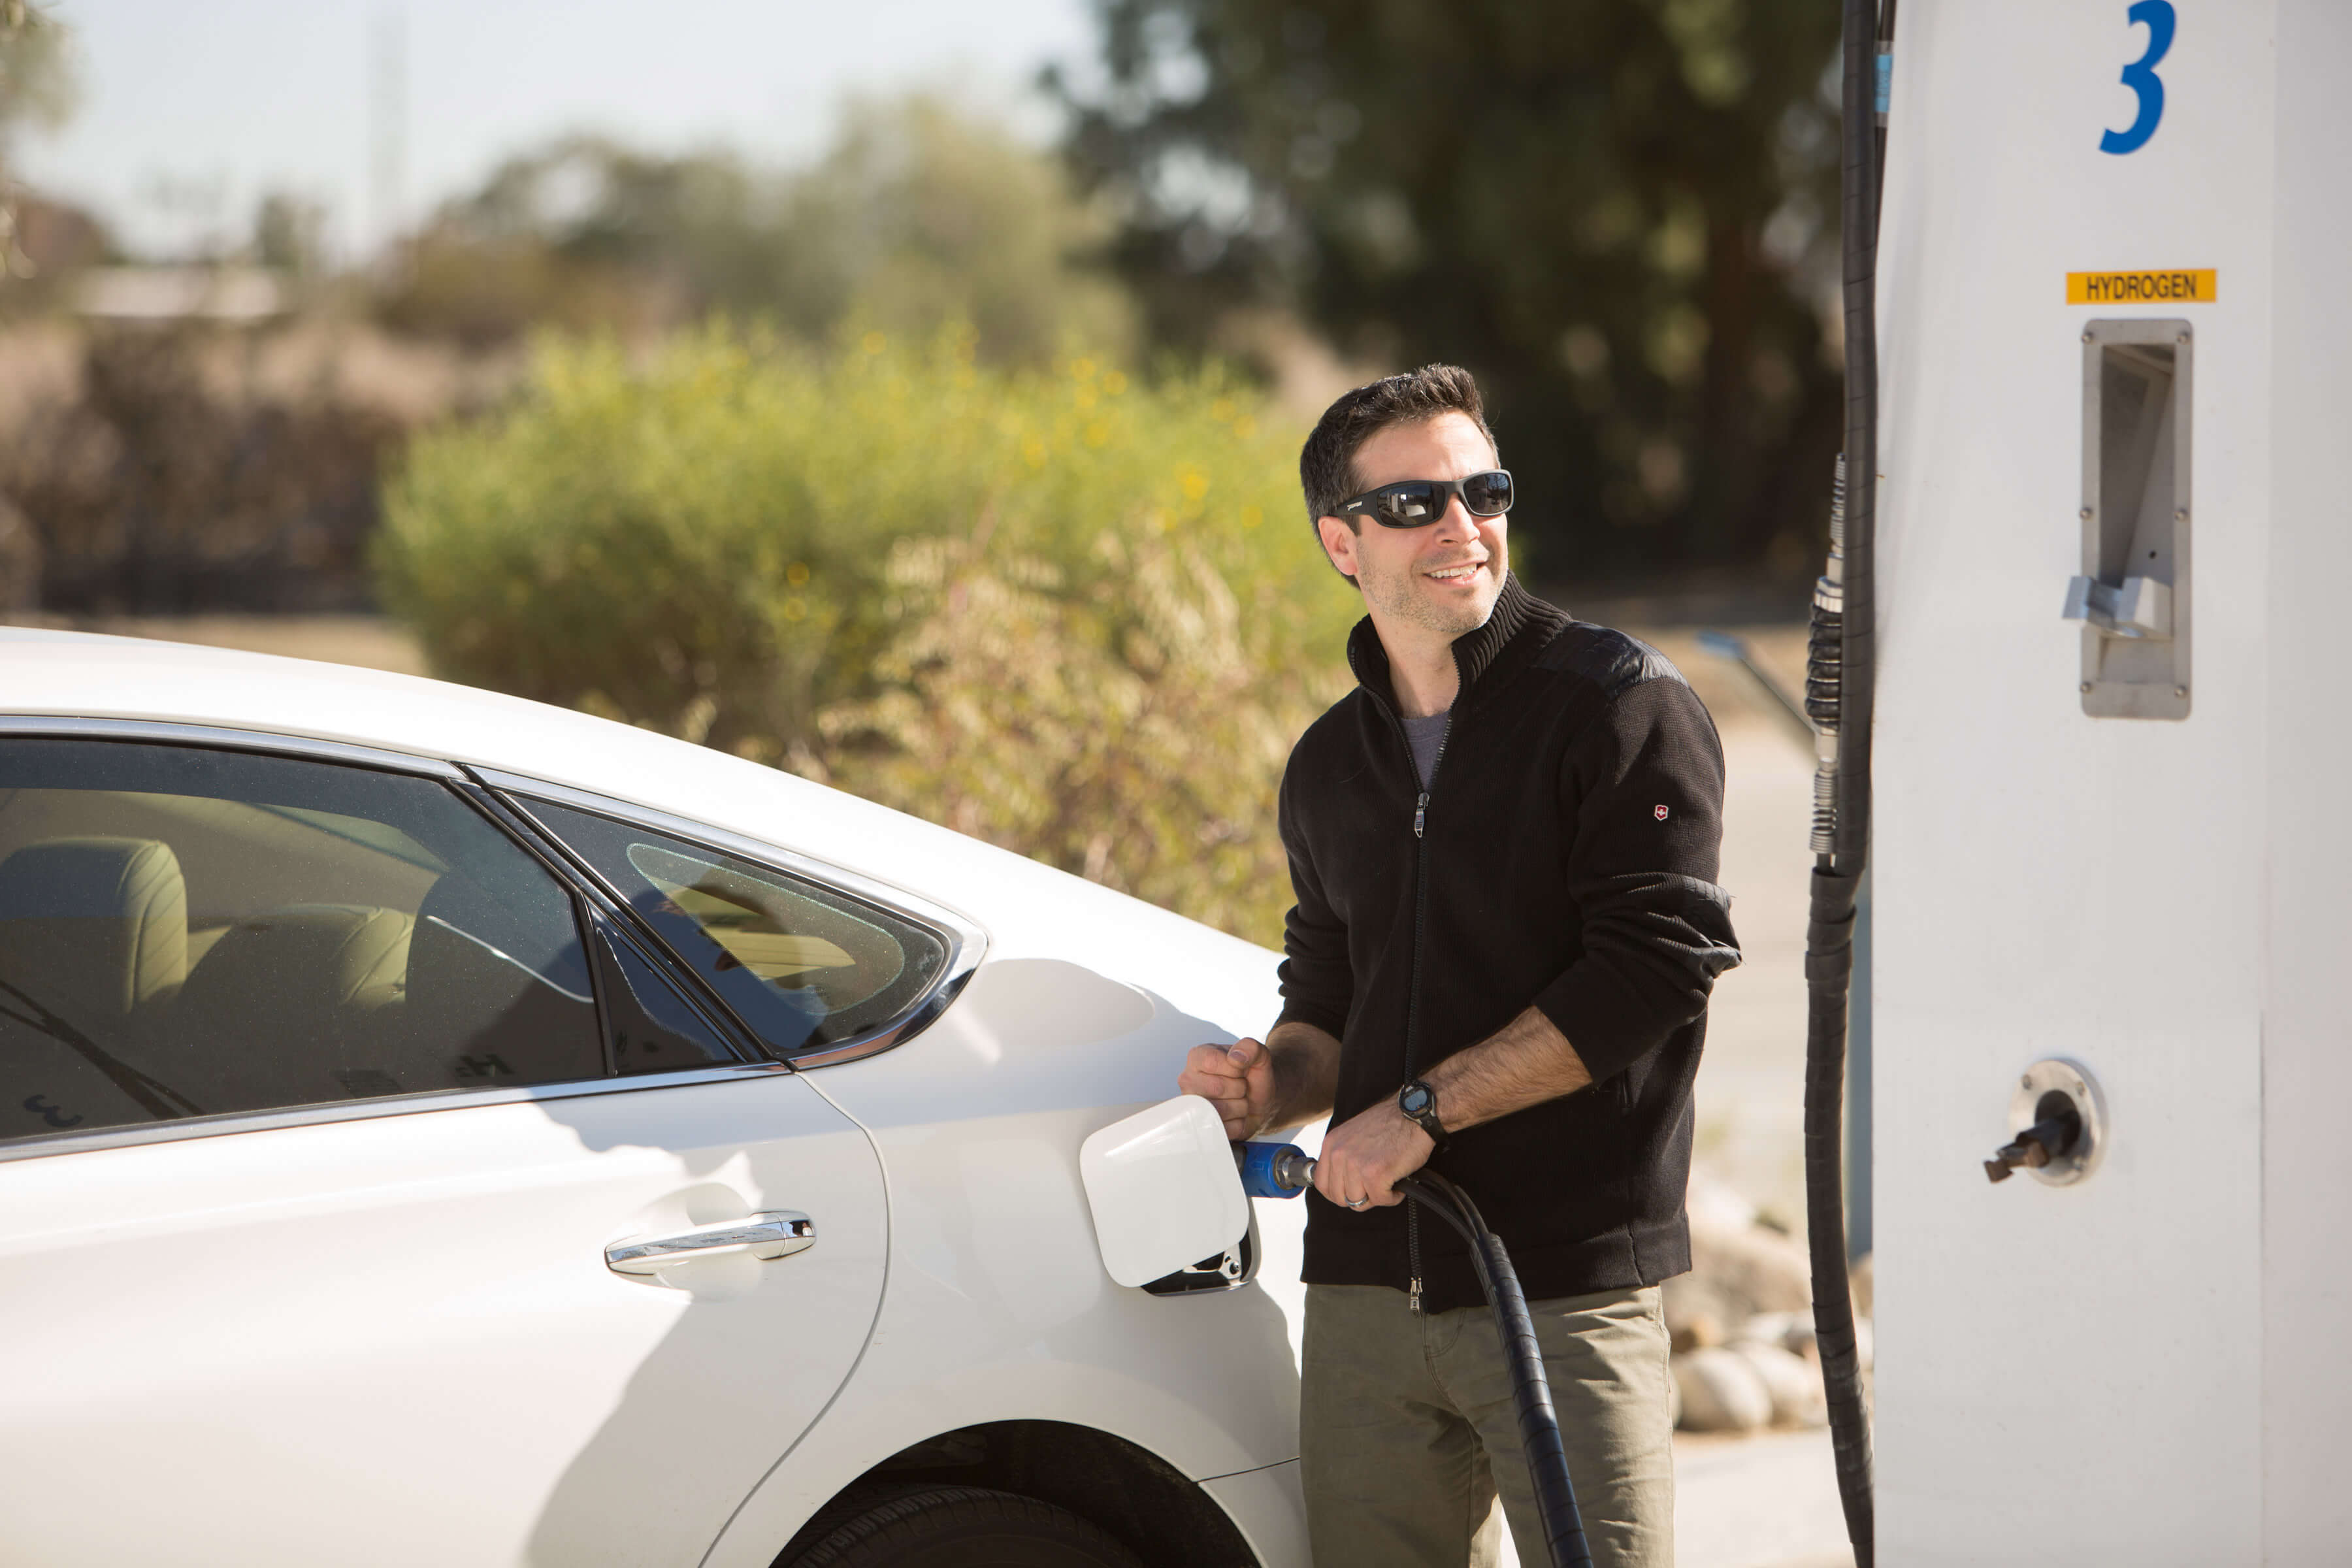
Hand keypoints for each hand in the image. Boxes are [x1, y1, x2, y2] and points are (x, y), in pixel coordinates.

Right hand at [1179, 1037, 1275, 1139]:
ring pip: (1219, 1111)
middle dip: (1239, 1088)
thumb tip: (1236, 1057)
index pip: (1212, 1062)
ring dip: (1240, 1107)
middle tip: (1241, 1086)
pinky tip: (1235, 1115)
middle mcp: (1188, 1080)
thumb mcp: (1259, 1056)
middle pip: (1216, 1088)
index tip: (1241, 1069)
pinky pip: (1224, 1129)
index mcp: (1198, 1057)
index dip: (1235, 1069)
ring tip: (1238, 1100)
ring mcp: (1191, 1105)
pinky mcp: (1201, 1127)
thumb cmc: (1253, 1076)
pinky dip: (1238, 1124)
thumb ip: (1251, 1047)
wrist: (1261, 1100)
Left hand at [1312, 1100, 1433, 1210]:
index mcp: (1331, 1144)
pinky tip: (1397, 1181)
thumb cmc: (1390, 1124)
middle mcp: (1339, 1154)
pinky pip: (1381, 1200)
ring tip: (1388, 1181)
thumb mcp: (1352, 1135)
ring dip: (1377, 1196)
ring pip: (1358, 1202)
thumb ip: (1341, 1156)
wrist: (1413, 1114)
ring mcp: (1356, 1164)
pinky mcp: (1375, 1174)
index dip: (1339, 1193)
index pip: (1322, 1184)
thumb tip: (1338, 1181)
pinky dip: (1393, 1196)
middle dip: (1360, 1197)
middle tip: (1375, 1186)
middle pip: (1339, 1197)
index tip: (1354, 1191)